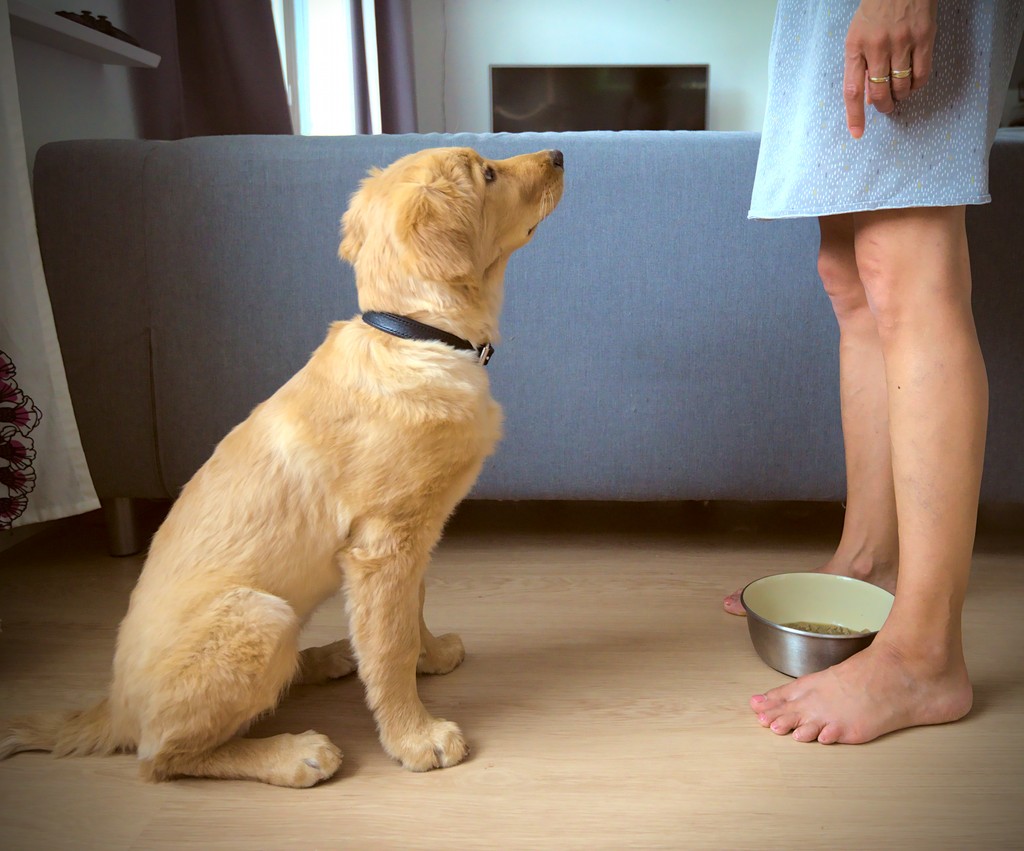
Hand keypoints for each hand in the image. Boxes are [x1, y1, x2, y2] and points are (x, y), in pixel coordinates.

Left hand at [843, 0, 937, 138]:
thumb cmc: (876, 9)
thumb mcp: (858, 35)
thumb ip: (861, 65)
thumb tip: (868, 97)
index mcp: (855, 46)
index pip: (852, 89)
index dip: (854, 115)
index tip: (857, 133)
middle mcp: (877, 46)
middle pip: (880, 91)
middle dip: (884, 106)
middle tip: (887, 108)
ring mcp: (902, 41)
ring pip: (902, 86)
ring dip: (901, 96)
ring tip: (900, 92)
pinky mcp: (924, 37)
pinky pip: (922, 74)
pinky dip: (917, 85)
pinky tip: (913, 83)